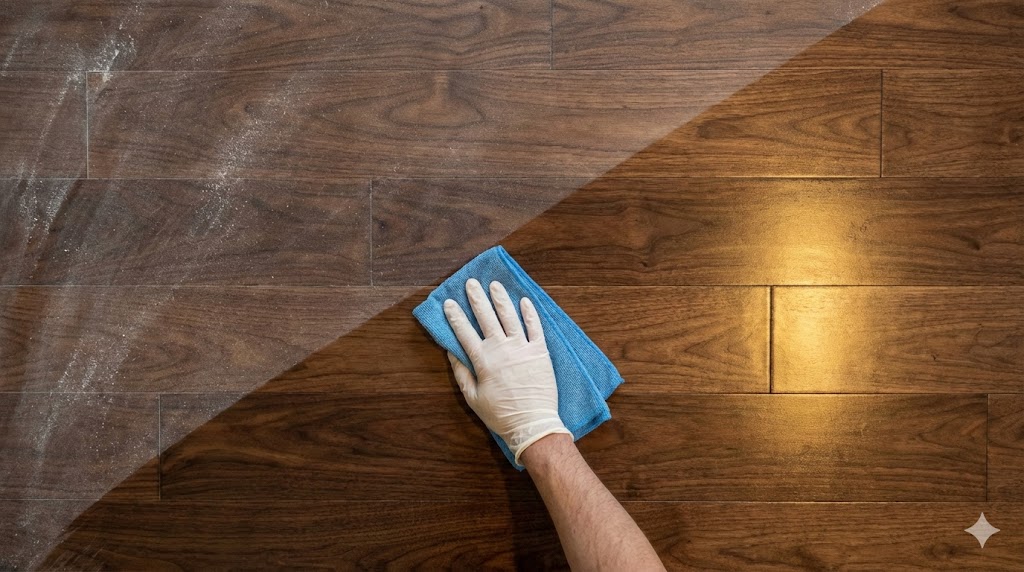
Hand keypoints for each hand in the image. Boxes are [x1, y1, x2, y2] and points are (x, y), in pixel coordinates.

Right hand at [444, 279, 570, 464]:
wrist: (532, 424)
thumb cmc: (500, 414)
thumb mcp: (472, 398)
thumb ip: (461, 373)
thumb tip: (451, 353)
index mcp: (482, 360)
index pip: (464, 332)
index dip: (455, 316)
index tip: (448, 302)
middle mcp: (501, 349)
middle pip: (486, 318)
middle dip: (477, 298)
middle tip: (471, 283)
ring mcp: (522, 348)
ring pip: (510, 317)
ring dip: (501, 299)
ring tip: (494, 285)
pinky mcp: (540, 352)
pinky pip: (535, 327)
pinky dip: (529, 313)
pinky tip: (524, 300)